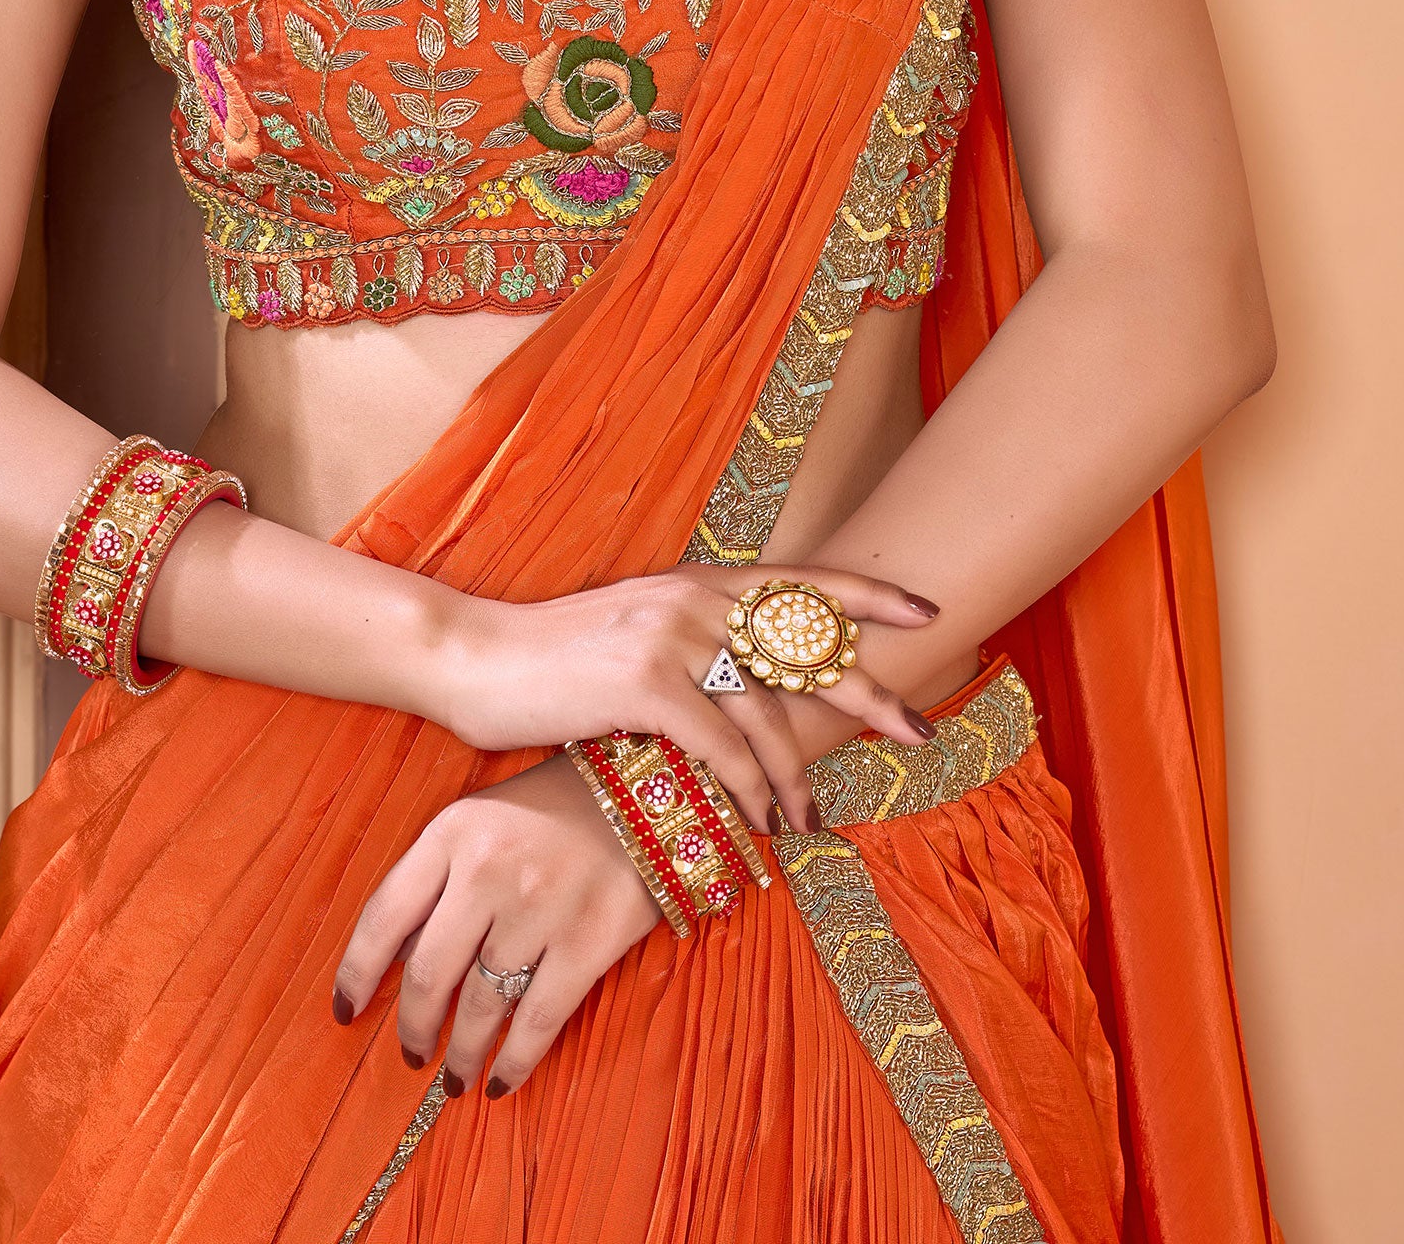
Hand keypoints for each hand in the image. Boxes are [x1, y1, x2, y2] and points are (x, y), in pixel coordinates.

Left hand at [333, 751, 663, 1101]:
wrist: (652, 790)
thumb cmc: (558, 804)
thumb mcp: (485, 815)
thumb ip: (440, 875)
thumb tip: (398, 958)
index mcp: (453, 831)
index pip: (384, 916)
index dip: (357, 975)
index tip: (346, 1013)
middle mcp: (488, 868)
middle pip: (429, 973)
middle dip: (414, 1027)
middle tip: (413, 1054)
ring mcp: (538, 907)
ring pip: (482, 1005)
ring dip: (462, 1054)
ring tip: (456, 1077)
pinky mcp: (587, 940)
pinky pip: (538, 1020)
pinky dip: (515, 1061)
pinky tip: (502, 1081)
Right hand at [435, 559, 940, 832]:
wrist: (476, 658)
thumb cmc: (556, 656)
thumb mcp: (638, 629)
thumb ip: (697, 638)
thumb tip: (757, 679)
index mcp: (699, 580)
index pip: (802, 581)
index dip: (868, 593)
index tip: (927, 609)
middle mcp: (694, 597)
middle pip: (806, 645)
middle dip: (870, 690)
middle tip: (920, 731)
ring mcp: (671, 636)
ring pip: (767, 710)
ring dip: (797, 774)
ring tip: (810, 819)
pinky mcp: (644, 682)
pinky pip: (722, 745)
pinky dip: (749, 789)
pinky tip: (760, 822)